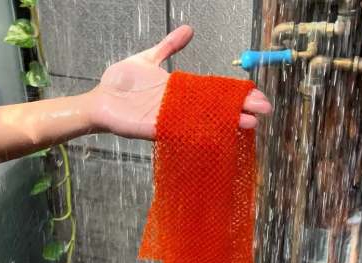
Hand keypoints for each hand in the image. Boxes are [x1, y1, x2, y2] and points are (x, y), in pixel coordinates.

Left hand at [87, 25, 271, 139]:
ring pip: (203, 123)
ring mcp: (169, 119)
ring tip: (247, 124)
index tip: (255, 95)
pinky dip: (198, 133)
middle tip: (262, 112)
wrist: (100, 99)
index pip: (214, 92)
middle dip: (238, 110)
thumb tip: (190, 30)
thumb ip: (168, 46)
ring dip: (225, 124)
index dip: (234, 94)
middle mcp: (179, 107)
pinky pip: (180, 131)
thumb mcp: (148, 59)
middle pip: (214, 109)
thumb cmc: (121, 82)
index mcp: (180, 91)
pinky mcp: (156, 129)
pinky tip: (217, 134)